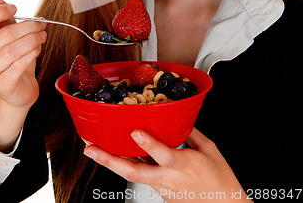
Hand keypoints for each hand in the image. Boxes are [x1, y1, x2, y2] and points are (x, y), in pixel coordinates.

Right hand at [0, 0, 46, 108]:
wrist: (17, 87)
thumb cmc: (11, 59)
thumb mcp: (5, 37)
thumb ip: (2, 20)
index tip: (13, 8)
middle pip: (2, 36)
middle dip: (26, 27)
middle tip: (40, 24)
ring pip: (11, 51)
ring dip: (31, 39)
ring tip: (42, 35)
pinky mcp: (2, 85)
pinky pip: (19, 65)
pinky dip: (32, 53)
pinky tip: (38, 48)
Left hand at [84, 128, 249, 201]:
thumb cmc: (221, 181)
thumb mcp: (210, 149)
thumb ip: (192, 132)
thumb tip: (178, 118)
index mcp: (185, 165)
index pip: (162, 155)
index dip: (147, 144)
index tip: (134, 132)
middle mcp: (169, 179)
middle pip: (134, 173)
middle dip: (109, 160)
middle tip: (90, 148)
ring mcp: (163, 188)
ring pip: (133, 176)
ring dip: (112, 163)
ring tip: (94, 151)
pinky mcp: (161, 193)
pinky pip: (141, 177)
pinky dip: (128, 166)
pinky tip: (118, 156)